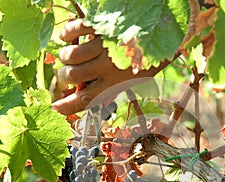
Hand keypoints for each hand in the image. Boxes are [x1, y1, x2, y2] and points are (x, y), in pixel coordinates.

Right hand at [53, 19, 170, 115]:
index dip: (68, 107)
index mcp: (117, 83)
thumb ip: (111, 88)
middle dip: (64, 78)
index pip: (87, 100)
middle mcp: (109, 66)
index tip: (56, 108)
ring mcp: (104, 45)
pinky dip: (66, 35)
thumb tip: (87, 94)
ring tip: (70, 56)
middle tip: (66, 76)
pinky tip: (68, 38)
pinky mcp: (101, 25)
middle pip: (72, 77)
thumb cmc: (147, 60)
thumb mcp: (133, 81)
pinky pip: (73, 31)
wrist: (163, 34)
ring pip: (70, 56)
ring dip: (65, 58)